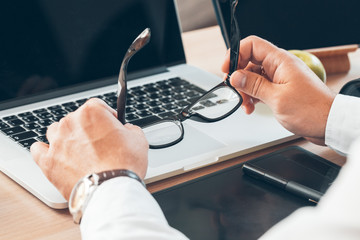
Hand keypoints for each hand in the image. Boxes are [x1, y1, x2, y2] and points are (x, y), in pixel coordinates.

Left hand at [31, 98, 148, 199]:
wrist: (111, 189)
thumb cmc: (124, 164)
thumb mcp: (138, 139)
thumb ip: (130, 129)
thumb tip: (125, 130)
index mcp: (92, 112)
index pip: (97, 105)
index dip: (107, 116)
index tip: (111, 125)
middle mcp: (71, 122)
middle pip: (77, 118)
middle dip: (88, 128)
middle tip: (100, 143)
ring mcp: (57, 142)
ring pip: (56, 130)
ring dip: (66, 136)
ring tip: (78, 149)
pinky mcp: (48, 162)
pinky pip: (38, 149)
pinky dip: (45, 150)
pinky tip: (53, 154)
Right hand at [222, 36, 335, 143]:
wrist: (327, 123)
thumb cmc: (311, 109)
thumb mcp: (277, 98)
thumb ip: (253, 85)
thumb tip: (235, 76)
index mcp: (280, 61)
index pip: (252, 45)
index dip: (236, 54)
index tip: (227, 69)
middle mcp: (278, 67)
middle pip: (249, 61)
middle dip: (238, 76)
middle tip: (234, 89)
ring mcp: (278, 78)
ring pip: (252, 77)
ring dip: (244, 90)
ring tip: (245, 104)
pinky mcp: (278, 89)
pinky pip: (259, 88)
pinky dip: (252, 97)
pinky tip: (251, 107)